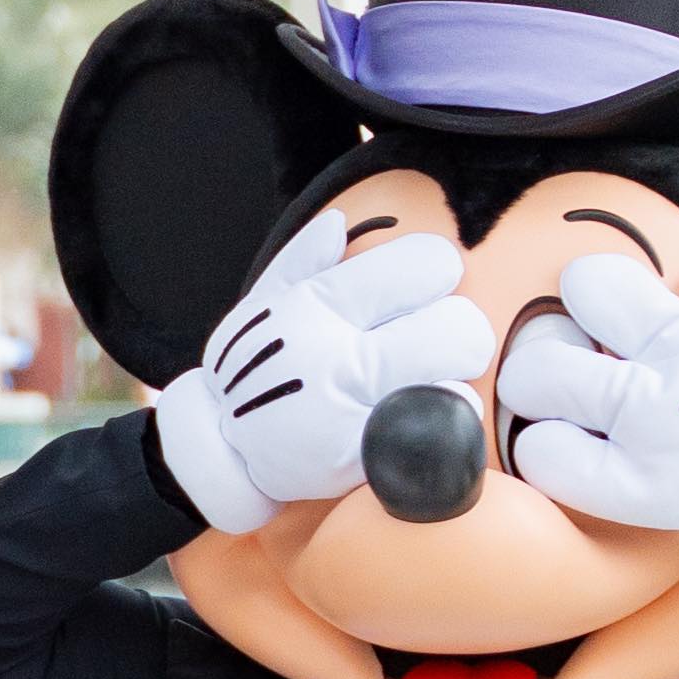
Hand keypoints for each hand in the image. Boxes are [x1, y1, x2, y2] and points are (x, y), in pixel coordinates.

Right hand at [155, 213, 493, 533]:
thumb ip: (301, 259)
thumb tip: (339, 222)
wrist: (218, 449)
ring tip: (418, 384)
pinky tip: (415, 421)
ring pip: (455, 382)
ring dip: (447, 382)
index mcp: (319, 304)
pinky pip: (434, 433)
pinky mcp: (361, 456)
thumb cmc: (252, 369)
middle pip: (460, 326)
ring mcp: (350, 408)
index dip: (436, 274)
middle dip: (455, 331)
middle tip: (431, 344)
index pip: (428, 265)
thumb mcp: (261, 305)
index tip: (421, 293)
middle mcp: (336, 351)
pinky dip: (438, 426)